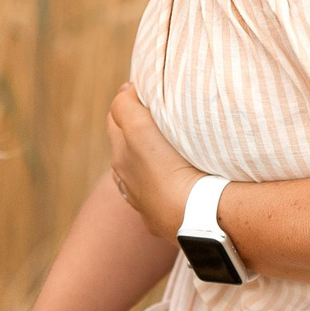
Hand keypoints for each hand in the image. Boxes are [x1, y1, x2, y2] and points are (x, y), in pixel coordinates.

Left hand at [106, 83, 200, 237]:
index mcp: (120, 158)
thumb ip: (125, 106)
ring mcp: (146, 204)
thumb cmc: (167, 169)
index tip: (143, 92)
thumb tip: (125, 91)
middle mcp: (127, 182)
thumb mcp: (139, 129)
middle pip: (127, 149)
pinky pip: (162, 198)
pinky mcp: (166, 219)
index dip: (126, 103)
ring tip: (169, 152)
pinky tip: (178, 185)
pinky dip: (165, 187)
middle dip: (135, 131)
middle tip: (157, 117)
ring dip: (150, 162)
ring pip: (142, 175)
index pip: (116, 120)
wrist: (193, 216)